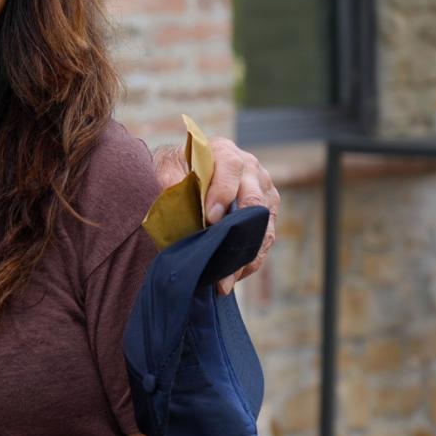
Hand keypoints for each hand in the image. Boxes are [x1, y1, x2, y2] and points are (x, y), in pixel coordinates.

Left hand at [152, 136, 279, 294]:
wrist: (192, 169)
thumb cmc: (179, 167)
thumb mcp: (168, 165)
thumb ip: (169, 176)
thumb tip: (171, 192)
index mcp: (225, 153)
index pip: (230, 169)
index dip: (222, 193)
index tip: (210, 218)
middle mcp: (251, 169)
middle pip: (254, 201)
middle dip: (237, 233)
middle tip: (218, 260)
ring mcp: (264, 191)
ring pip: (263, 226)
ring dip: (246, 256)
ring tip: (225, 282)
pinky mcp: (268, 212)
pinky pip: (265, 239)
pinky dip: (250, 260)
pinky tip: (232, 278)